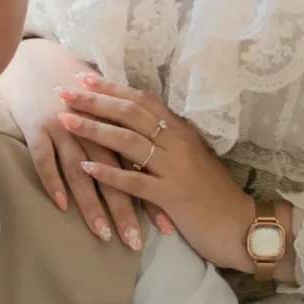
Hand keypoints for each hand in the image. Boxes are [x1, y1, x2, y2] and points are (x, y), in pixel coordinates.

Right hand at [0, 39, 146, 249]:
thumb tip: (152, 168)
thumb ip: (126, 134)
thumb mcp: (105, 111)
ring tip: (103, 235)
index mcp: (114, 123)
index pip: (139, 165)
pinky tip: (62, 207)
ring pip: (81, 171)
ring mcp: (63, 128)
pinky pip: (45, 159)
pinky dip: (53, 182)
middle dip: (126, 209)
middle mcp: (92, 127)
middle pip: (114, 173)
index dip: (152, 194)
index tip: (167, 226)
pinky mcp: (36, 129)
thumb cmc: (74, 91)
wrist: (35, 63)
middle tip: (135, 242)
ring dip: (93, 205)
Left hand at [57, 78, 293, 280]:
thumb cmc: (213, 192)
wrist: (241, 225)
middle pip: (131, 114)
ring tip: (65, 120)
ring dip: (95, 129)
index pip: (142, 100)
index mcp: (181, 130)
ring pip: (129, 142)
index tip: (83, 77)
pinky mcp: (172, 197)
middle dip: (94, 101)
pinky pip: (135, 182)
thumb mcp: (192, 157)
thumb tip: (136, 125)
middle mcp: (178, 143)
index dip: (112, 88)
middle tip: (63, 91)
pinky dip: (109, 174)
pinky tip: (86, 168)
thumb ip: (167, 141)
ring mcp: (175, 169)